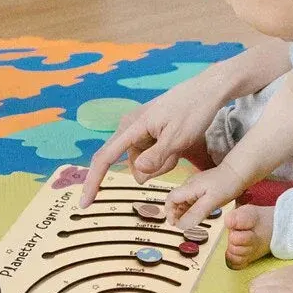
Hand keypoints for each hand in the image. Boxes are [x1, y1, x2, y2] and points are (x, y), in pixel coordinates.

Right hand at [80, 63, 232, 206]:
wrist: (208, 89)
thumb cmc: (194, 111)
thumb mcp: (178, 138)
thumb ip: (157, 157)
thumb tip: (137, 173)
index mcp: (132, 126)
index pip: (105, 158)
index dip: (93, 182)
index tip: (84, 204)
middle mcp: (131, 126)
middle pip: (132, 163)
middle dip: (154, 168)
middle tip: (176, 154)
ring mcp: (140, 127)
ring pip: (144, 160)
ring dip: (162, 161)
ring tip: (180, 144)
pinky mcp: (150, 129)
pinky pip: (152, 151)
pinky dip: (165, 154)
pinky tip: (179, 141)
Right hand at [164, 162, 240, 228]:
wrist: (240, 172)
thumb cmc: (227, 184)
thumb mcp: (212, 201)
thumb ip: (196, 213)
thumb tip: (181, 225)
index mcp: (189, 187)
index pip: (170, 199)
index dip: (169, 212)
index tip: (175, 223)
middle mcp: (190, 185)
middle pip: (175, 201)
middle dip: (176, 214)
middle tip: (182, 226)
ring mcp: (196, 186)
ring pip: (184, 201)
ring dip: (184, 212)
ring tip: (190, 222)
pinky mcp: (204, 188)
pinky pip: (193, 200)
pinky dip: (192, 209)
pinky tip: (199, 214)